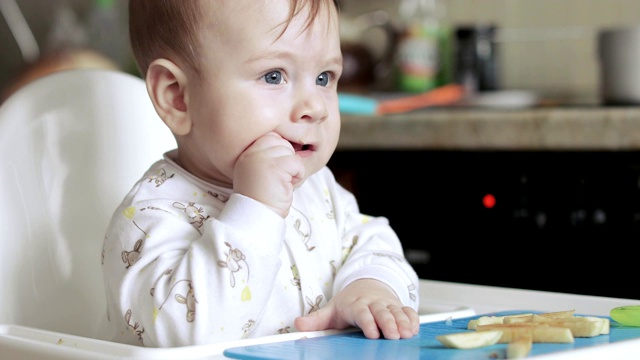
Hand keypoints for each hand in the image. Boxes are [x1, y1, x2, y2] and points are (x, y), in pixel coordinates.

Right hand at [233, 132, 304, 217]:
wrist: (257, 218)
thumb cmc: (262, 199)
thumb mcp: (259, 173)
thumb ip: (267, 157)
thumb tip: (288, 145)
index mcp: (246, 154)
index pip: (270, 138)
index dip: (280, 153)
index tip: (277, 171)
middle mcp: (251, 154)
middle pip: (281, 142)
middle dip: (287, 160)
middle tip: (279, 178)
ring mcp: (261, 159)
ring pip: (290, 152)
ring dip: (292, 169)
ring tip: (281, 183)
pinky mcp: (274, 167)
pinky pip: (297, 163)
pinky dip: (298, 175)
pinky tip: (287, 186)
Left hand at [294, 279, 419, 338]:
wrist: (365, 285)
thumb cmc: (349, 302)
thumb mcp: (332, 309)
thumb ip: (316, 319)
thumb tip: (298, 324)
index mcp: (356, 304)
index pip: (362, 313)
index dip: (367, 322)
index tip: (371, 333)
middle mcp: (373, 303)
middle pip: (382, 313)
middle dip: (388, 323)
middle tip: (392, 335)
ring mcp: (387, 304)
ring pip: (396, 312)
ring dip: (402, 322)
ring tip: (406, 333)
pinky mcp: (398, 306)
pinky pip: (408, 311)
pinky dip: (412, 318)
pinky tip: (414, 328)